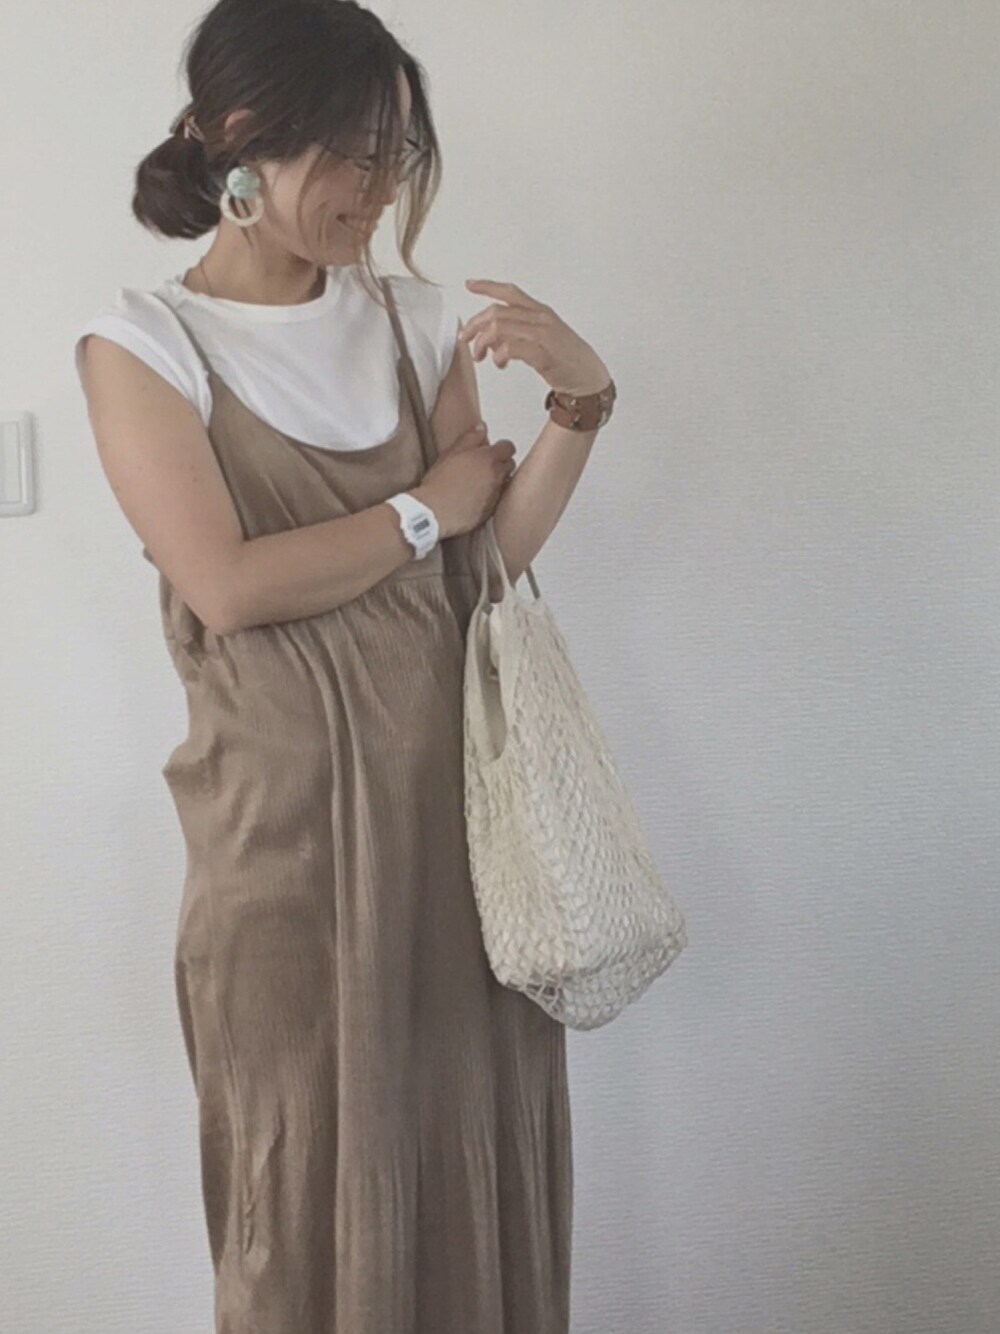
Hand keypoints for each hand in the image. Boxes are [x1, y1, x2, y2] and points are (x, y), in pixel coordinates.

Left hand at [459, 279, 611, 397]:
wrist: (589, 377)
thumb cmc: (567, 359)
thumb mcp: (543, 336)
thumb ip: (519, 330)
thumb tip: (492, 334)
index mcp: (541, 312)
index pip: (510, 292)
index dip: (488, 286)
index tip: (470, 284)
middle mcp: (541, 319)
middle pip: (497, 312)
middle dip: (475, 325)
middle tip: (466, 339)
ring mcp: (543, 335)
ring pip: (500, 328)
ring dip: (483, 343)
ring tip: (481, 356)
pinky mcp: (543, 354)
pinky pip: (510, 348)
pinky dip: (498, 355)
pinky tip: (499, 362)